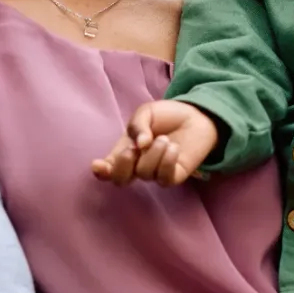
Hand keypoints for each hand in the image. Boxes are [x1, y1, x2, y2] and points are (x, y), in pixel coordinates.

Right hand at [91, 99, 218, 185]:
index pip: (108, 169)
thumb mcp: (146, 112)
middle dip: (123, 166)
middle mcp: (137, 165)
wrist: (195, 116)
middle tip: (133, 149)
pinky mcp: (173, 176)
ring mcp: (155, 172)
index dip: (100, 171)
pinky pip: (164, 178)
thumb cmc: (167, 115)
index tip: (98, 165)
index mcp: (125, 151)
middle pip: (120, 180)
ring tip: (164, 138)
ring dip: (153, 153)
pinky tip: (174, 147)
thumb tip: (139, 144)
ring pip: (144, 174)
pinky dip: (167, 161)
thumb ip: (137, 125)